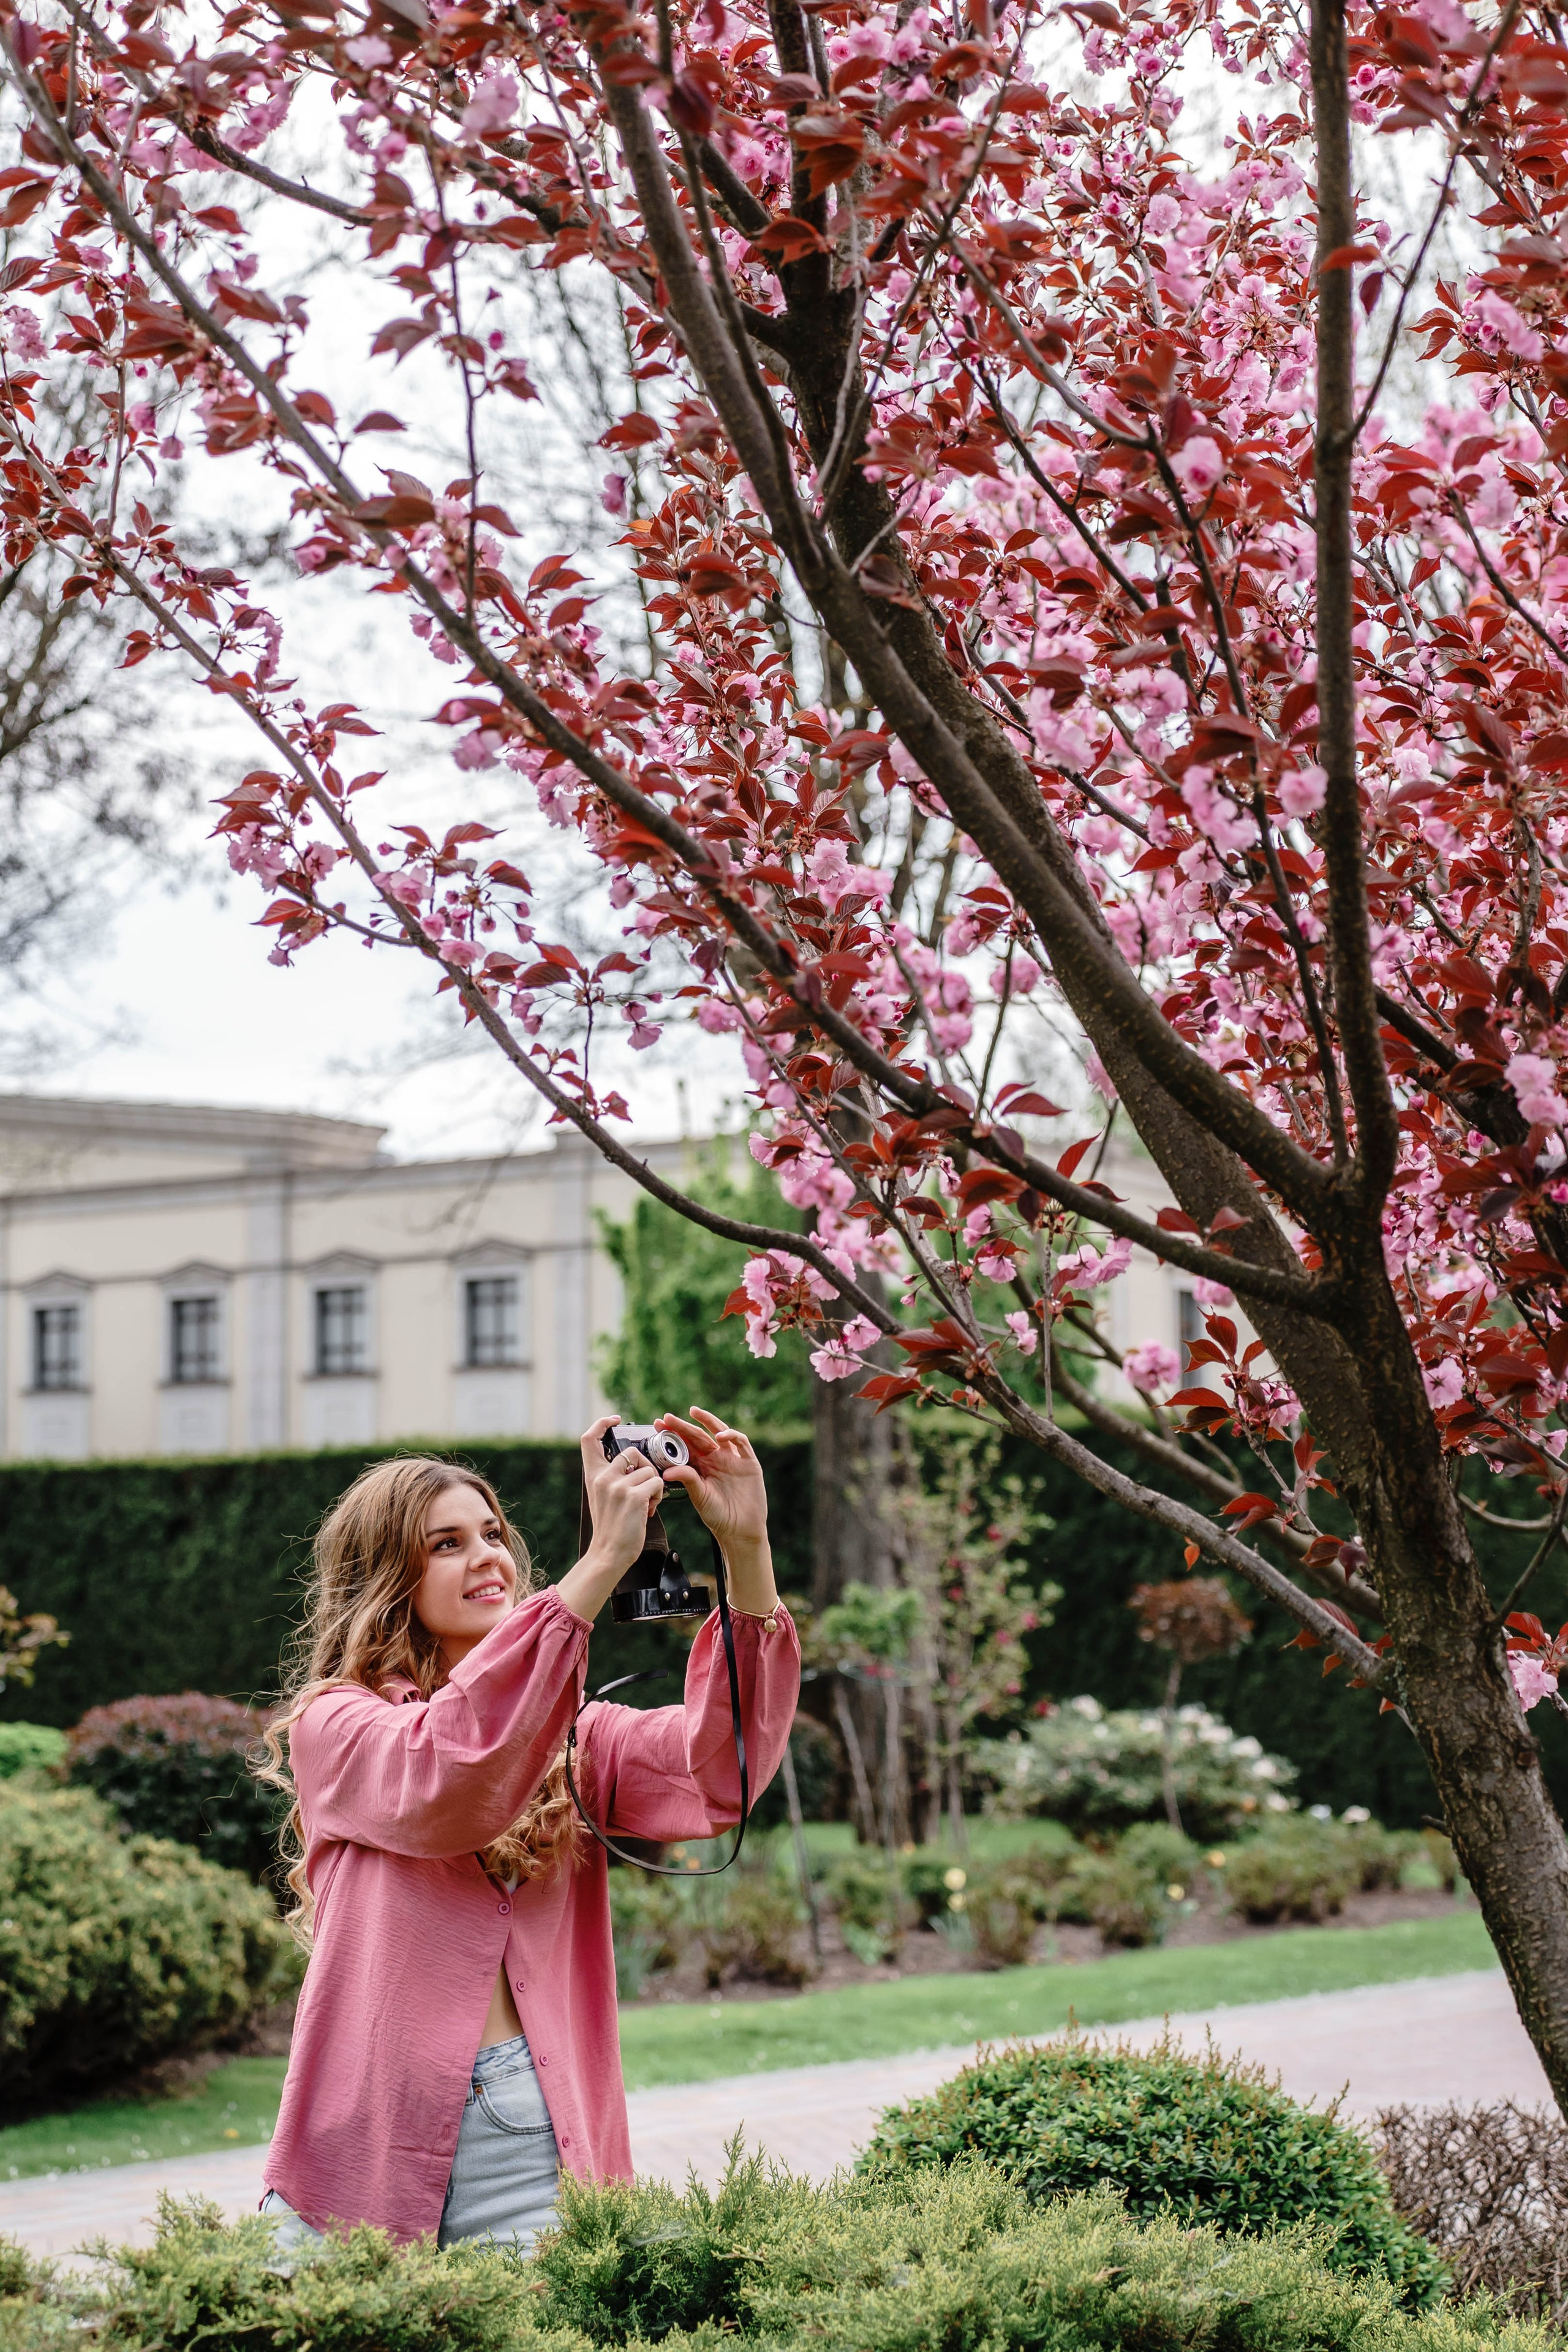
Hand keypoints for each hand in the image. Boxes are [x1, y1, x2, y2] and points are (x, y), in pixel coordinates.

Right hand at [554, 1418, 665, 1622]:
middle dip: (644, 1465)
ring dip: (653, 1485)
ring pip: (649, 1470)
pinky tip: (650, 1509)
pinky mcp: (635, 1496)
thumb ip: (611, 1477)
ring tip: (646, 1504)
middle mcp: (603, 1477)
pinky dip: (659, 1495)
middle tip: (645, 1485)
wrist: (608, 1553)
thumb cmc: (610, 1526)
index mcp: (593, 1476)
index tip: (614, 1420)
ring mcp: (618, 1486)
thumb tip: (631, 1460)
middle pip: (631, 1452)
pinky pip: (657, 1482)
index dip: (601, 1423)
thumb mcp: (602, 1496)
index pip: (588, 1439)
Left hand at [655, 1409, 769, 1560]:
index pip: (685, 1445)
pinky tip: (719, 1436)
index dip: (672, 1434)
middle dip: (683, 1425)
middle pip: (698, 1436)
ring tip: (694, 1412)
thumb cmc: (718, 1515)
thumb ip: (686, 1480)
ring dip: (707, 1420)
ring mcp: (732, 1458)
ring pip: (719, 1432)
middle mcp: (715, 1459)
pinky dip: (731, 1435)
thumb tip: (665, 1472)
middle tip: (667, 1417)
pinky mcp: (749, 1462)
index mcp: (701, 1466)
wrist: (740, 1529)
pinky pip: (741, 1442)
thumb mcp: (699, 1496)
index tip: (657, 1425)